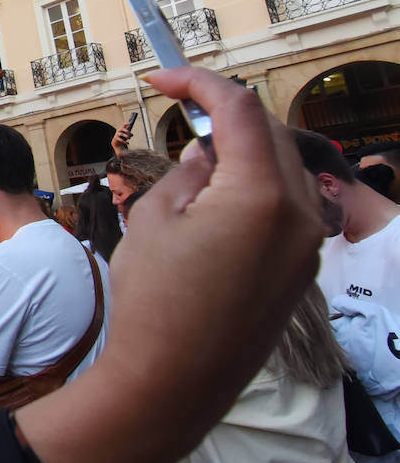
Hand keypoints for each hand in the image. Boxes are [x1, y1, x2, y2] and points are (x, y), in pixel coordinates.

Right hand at [16, 67, 323, 462]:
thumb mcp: (155, 218)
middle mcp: (301, 214)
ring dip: (242, 150)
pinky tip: (214, 199)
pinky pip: (288, 206)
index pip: (240, 110)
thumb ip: (187, 172)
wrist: (172, 384)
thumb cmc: (153, 301)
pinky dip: (255, 186)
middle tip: (178, 109)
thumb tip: (209, 154)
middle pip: (269, 133)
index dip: (200, 83)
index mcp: (261, 194)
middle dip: (225, 113)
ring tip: (191, 160)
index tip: (163, 78)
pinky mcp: (302, 270)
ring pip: (283, 168)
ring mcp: (308, 245)